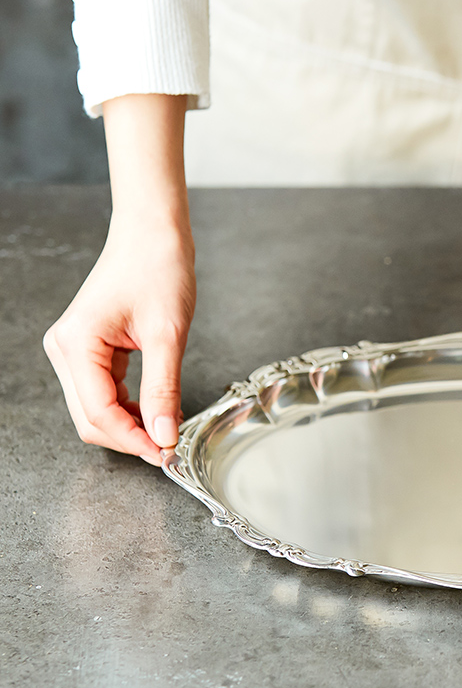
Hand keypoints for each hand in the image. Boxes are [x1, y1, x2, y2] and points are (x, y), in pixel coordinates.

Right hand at [43, 93, 192, 462]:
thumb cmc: (159, 269)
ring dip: (129, 425)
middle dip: (129, 437)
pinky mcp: (88, 349)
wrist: (154, 233)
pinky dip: (128, 407)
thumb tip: (163, 435)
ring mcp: (73, 350)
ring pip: (95, 409)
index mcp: (77, 344)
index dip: (133, 440)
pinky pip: (103, 392)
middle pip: (90, 418)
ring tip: (167, 431)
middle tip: (169, 448)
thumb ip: (163, 389)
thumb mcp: (168, 334)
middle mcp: (65, 349)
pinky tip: (156, 411)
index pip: (99, 412)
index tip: (166, 453)